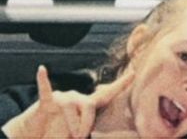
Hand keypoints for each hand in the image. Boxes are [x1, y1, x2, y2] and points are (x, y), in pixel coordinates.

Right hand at [4, 65, 132, 138]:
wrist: (39, 134)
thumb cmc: (59, 134)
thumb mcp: (76, 135)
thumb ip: (86, 132)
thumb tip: (90, 135)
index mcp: (86, 106)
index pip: (106, 95)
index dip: (120, 85)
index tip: (134, 72)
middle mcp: (76, 98)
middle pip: (89, 103)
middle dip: (87, 122)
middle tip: (81, 137)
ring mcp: (61, 99)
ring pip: (70, 105)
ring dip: (72, 123)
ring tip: (71, 136)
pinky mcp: (46, 102)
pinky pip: (45, 90)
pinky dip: (43, 80)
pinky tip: (42, 69)